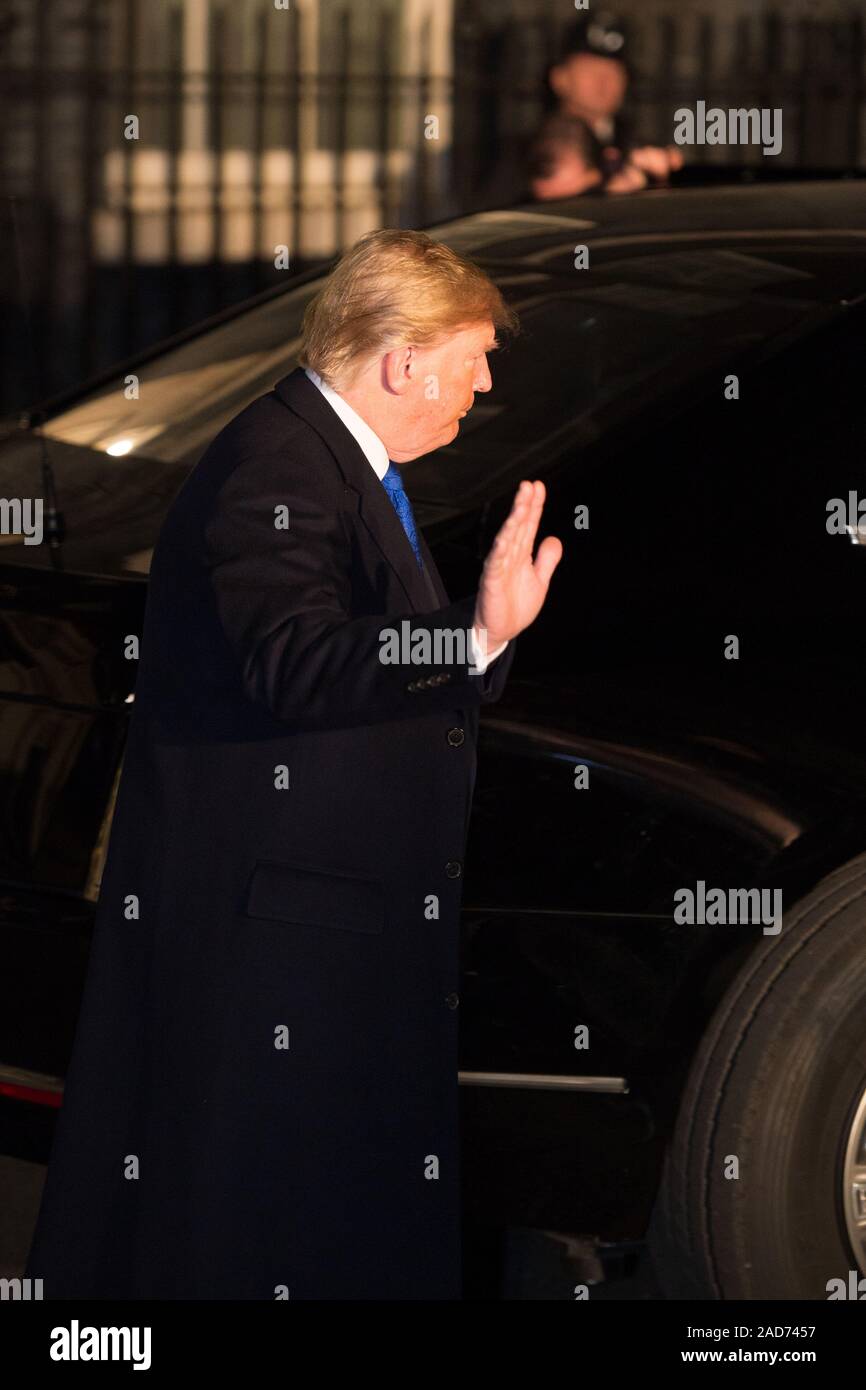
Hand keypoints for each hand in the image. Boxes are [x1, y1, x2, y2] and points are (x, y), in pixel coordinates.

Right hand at [473, 480, 561, 650]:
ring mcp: (499, 568)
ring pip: (506, 540)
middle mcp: (509, 556)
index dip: (534, 506)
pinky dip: (499, 549)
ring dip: (513, 521)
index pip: (529, 525)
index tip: (539, 486)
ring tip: (521, 504)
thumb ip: (546, 560)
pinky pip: (495, 563)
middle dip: (524, 505)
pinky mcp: (491, 582)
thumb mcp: (540, 580)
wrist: (501, 630)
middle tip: (529, 485)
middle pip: (518, 526)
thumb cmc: (517, 605)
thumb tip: (554, 538)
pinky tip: (504, 536)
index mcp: (521, 554)